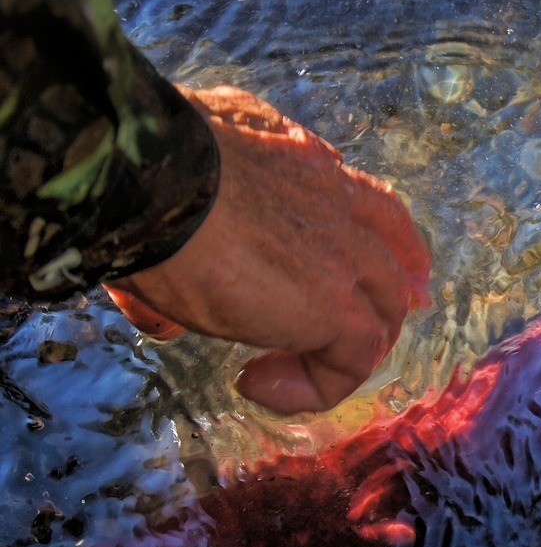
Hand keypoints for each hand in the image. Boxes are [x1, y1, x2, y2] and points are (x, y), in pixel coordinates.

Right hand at [104, 86, 430, 413]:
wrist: (151, 179)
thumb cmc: (143, 170)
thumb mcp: (176, 181)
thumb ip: (184, 227)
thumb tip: (161, 307)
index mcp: (301, 160)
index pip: (360, 202)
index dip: (377, 238)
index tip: (381, 266)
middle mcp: (335, 199)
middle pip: (390, 255)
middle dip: (391, 295)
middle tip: (365, 333)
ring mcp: (344, 253)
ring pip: (382, 309)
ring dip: (345, 348)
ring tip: (278, 371)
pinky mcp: (335, 306)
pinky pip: (353, 360)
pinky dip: (317, 385)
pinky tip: (256, 385)